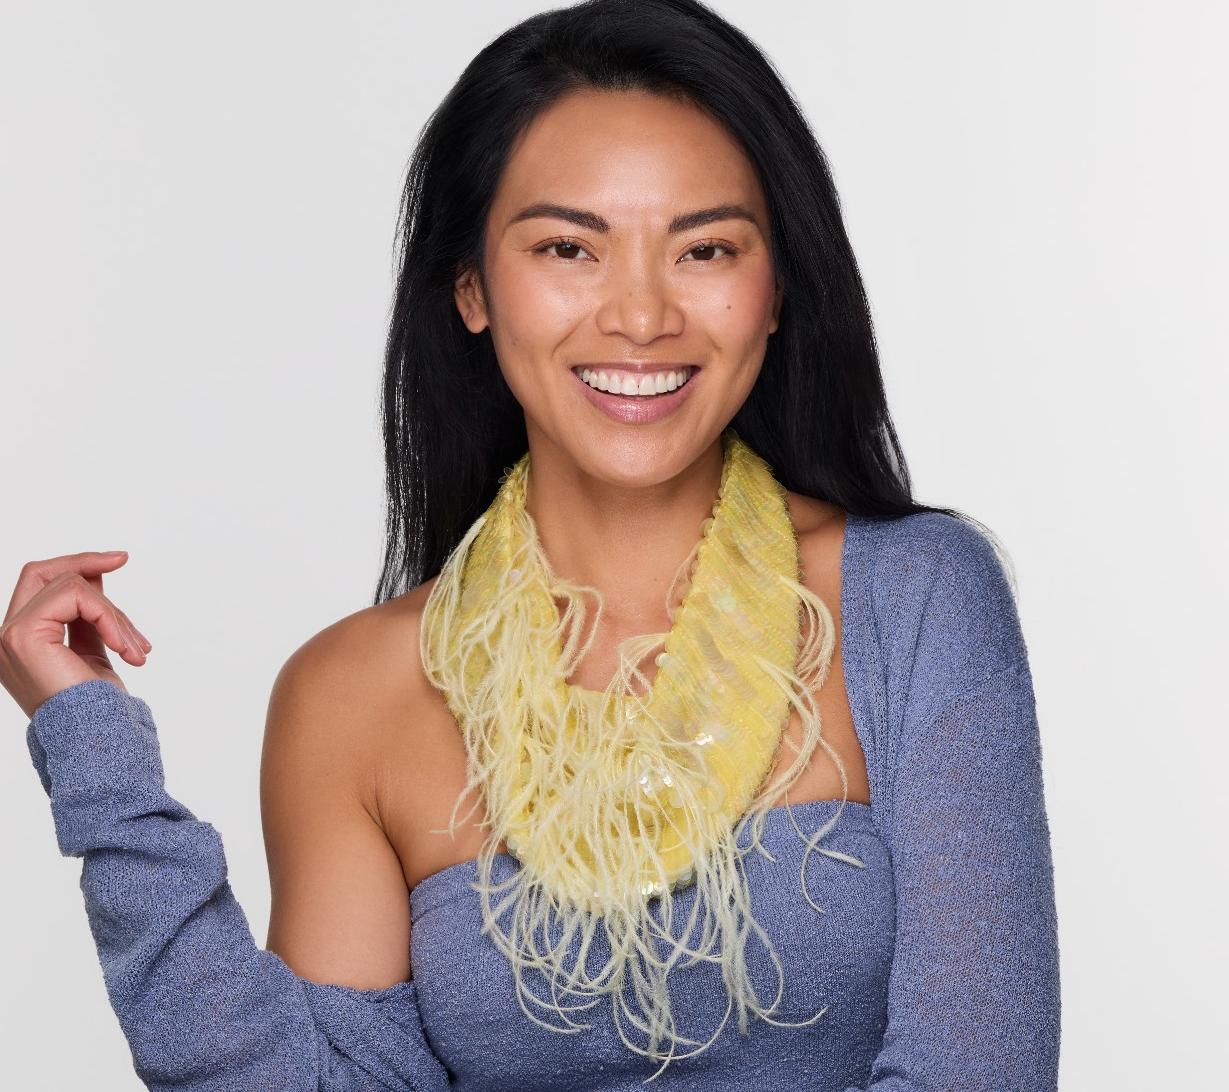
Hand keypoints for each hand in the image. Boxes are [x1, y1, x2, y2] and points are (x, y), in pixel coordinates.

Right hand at [1, 551, 152, 718]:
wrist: (95, 737)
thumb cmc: (95, 703)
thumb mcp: (91, 648)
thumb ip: (84, 616)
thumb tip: (94, 576)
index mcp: (20, 639)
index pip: (39, 583)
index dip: (76, 565)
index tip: (117, 559)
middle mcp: (5, 636)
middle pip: (41, 571)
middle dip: (85, 561)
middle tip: (122, 559)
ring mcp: (10, 635)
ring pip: (70, 586)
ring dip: (114, 614)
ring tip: (136, 647)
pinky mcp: (24, 636)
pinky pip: (76, 597)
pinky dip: (111, 618)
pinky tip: (128, 649)